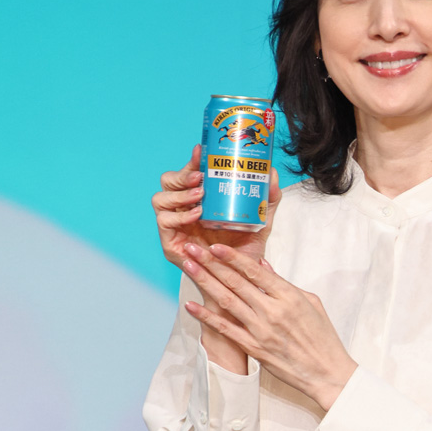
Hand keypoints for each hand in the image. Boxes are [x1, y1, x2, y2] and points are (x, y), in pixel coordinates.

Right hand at [152, 144, 281, 270]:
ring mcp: (174, 225)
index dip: (192, 160)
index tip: (200, 150)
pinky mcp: (170, 243)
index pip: (189, 173)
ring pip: (160, 199)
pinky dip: (178, 217)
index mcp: (199, 198)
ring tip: (199, 196)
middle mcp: (183, 208)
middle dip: (181, 175)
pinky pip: (163, 223)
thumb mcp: (261, 219)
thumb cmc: (246, 248)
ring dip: (178, 195)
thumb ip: (268, 198)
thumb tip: (271, 173)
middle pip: (167, 181)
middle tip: (200, 177)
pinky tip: (195, 216)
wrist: (241, 280)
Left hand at [180, 241, 357, 411]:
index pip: (255, 272)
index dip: (233, 257)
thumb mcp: (311, 302)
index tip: (215, 246)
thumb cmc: (322, 337)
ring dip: (205, 282)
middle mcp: (272, 311)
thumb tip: (263, 267)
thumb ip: (284, 284)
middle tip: (192, 249)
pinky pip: (226, 330)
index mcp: (288, 297)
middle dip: (211, 263)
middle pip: (236, 282)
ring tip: (188, 267)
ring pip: (227, 301)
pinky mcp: (254, 348)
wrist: (326, 372)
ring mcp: (261, 330)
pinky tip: (191, 306)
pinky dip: (207, 317)